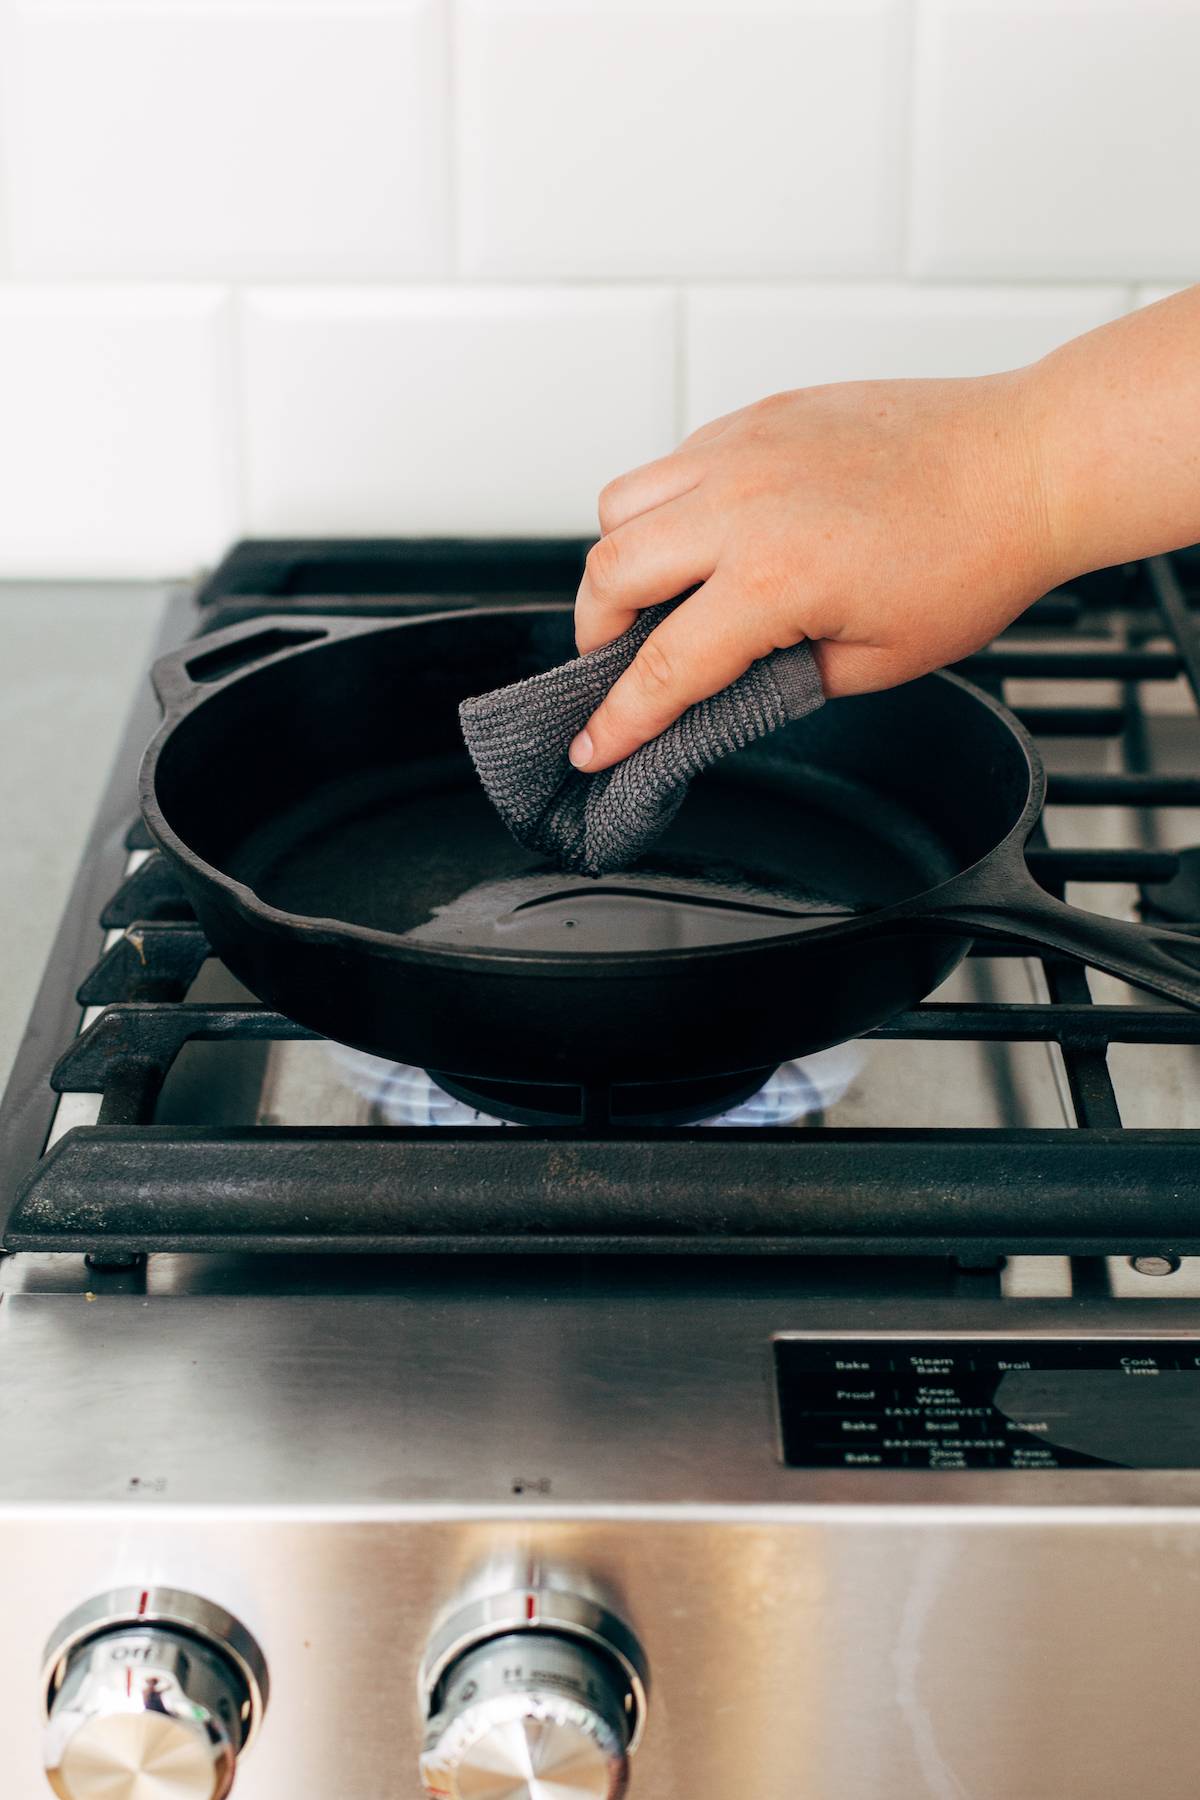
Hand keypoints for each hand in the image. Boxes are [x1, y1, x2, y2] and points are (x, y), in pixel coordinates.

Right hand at [568, 372, 1058, 771]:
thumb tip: (730, 690)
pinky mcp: (760, 415)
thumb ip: (785, 681)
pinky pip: (674, 461)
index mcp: (774, 580)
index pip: (664, 667)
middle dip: (596, 634)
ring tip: (656, 593)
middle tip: (618, 663)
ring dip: (620, 559)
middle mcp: (742, 504)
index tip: (592, 746)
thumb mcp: (877, 663)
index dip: (619, 720)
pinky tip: (709, 536)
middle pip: (609, 572)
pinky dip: (668, 506)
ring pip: (622, 503)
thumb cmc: (972, 558)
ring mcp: (745, 448)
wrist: (1025, 464)